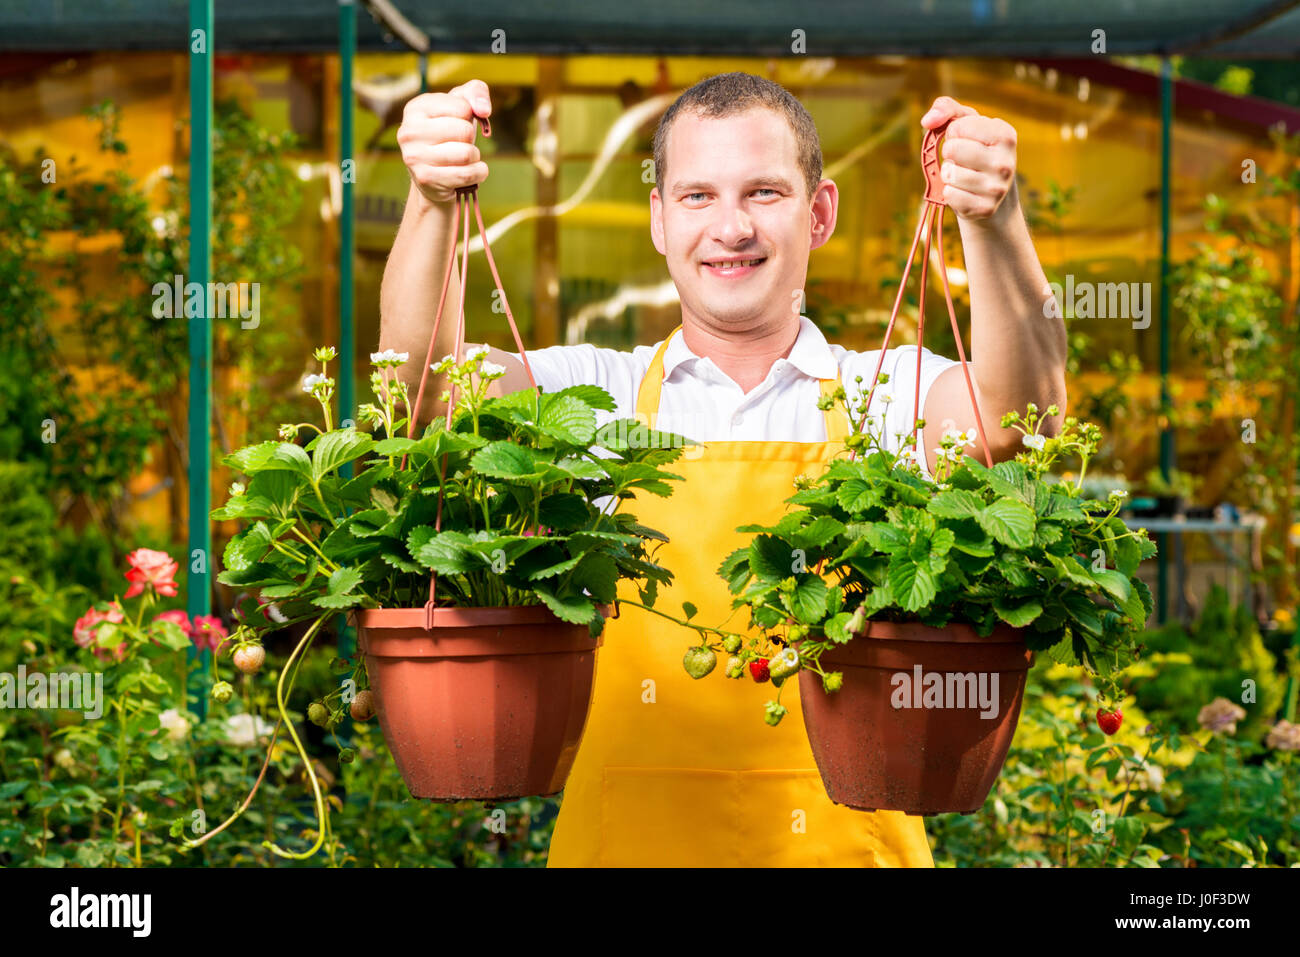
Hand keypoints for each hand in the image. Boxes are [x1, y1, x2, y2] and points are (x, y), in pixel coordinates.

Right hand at [397, 79, 492, 205]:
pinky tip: (470, 171)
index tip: (459, 121)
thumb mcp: (461, 106)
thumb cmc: (450, 135)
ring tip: (464, 157)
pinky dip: (478, 173)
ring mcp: (414, 156)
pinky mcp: (425, 178)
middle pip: (464, 131)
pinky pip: (467, 175)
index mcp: (416, 108)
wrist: (433, 175)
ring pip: (466, 154)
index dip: (469, 116)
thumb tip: (484, 110)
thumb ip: (476, 92)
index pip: (462, 107)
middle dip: (470, 138)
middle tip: (461, 143)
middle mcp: (409, 130)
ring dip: (474, 157)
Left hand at [920, 96, 1017, 223]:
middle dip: (949, 153)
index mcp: (1005, 135)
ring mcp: (997, 187)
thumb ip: (946, 109)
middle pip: (952, 149)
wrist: (990, 194)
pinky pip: (950, 195)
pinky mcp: (986, 208)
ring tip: (963, 175)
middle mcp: (1006, 161)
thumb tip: (928, 120)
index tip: (965, 139)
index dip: (953, 133)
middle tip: (961, 159)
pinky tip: (963, 191)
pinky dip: (949, 193)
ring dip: (948, 174)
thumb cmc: (974, 150)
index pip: (958, 127)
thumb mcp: (965, 124)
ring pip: (950, 174)